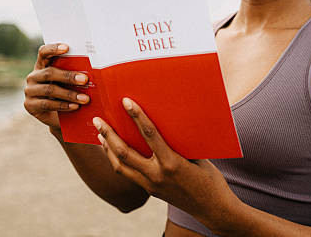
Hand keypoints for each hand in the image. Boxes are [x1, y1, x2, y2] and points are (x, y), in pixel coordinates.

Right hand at [23, 43, 89, 131]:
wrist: (58, 117)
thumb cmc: (66, 94)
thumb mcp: (68, 83)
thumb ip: (73, 75)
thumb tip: (90, 73)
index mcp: (42, 66)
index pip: (44, 52)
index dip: (53, 49)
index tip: (67, 48)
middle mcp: (33, 76)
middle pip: (49, 72)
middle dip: (68, 76)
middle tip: (84, 79)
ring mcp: (30, 91)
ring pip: (49, 89)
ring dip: (69, 94)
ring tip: (85, 99)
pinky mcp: (29, 105)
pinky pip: (47, 104)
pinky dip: (63, 105)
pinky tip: (75, 106)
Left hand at [92, 97, 238, 227]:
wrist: (212, 209)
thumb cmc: (210, 179)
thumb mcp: (197, 156)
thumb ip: (179, 143)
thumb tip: (166, 123)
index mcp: (171, 162)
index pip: (149, 134)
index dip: (136, 116)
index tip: (125, 101)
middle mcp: (157, 175)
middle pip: (124, 152)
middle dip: (109, 134)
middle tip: (97, 120)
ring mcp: (151, 185)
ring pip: (120, 166)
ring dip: (108, 149)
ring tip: (99, 135)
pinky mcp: (150, 191)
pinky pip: (128, 174)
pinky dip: (117, 161)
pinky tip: (114, 152)